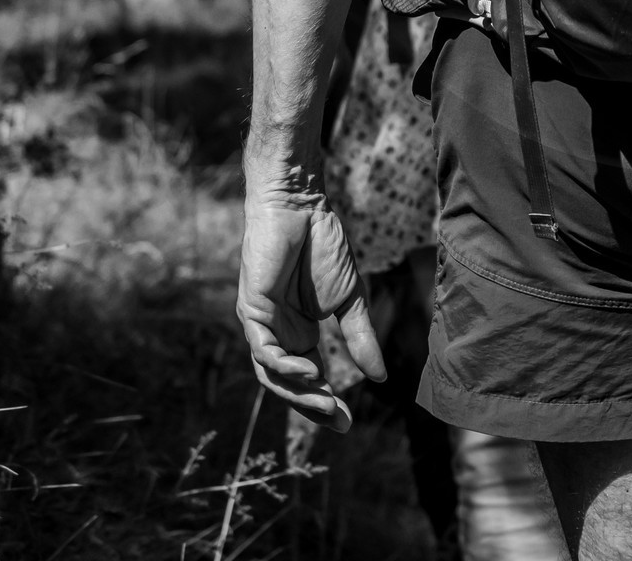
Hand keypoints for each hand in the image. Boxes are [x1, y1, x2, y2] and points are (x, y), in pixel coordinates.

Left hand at [236, 180, 386, 431]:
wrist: (304, 208)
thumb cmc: (324, 246)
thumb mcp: (350, 299)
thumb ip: (360, 336)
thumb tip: (380, 377)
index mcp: (301, 334)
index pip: (312, 380)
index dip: (327, 404)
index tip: (348, 425)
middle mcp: (279, 335)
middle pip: (290, 385)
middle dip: (313, 407)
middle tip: (339, 421)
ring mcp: (262, 325)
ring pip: (272, 375)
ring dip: (298, 393)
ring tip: (327, 403)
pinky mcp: (251, 311)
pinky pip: (262, 350)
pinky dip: (284, 365)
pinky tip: (310, 370)